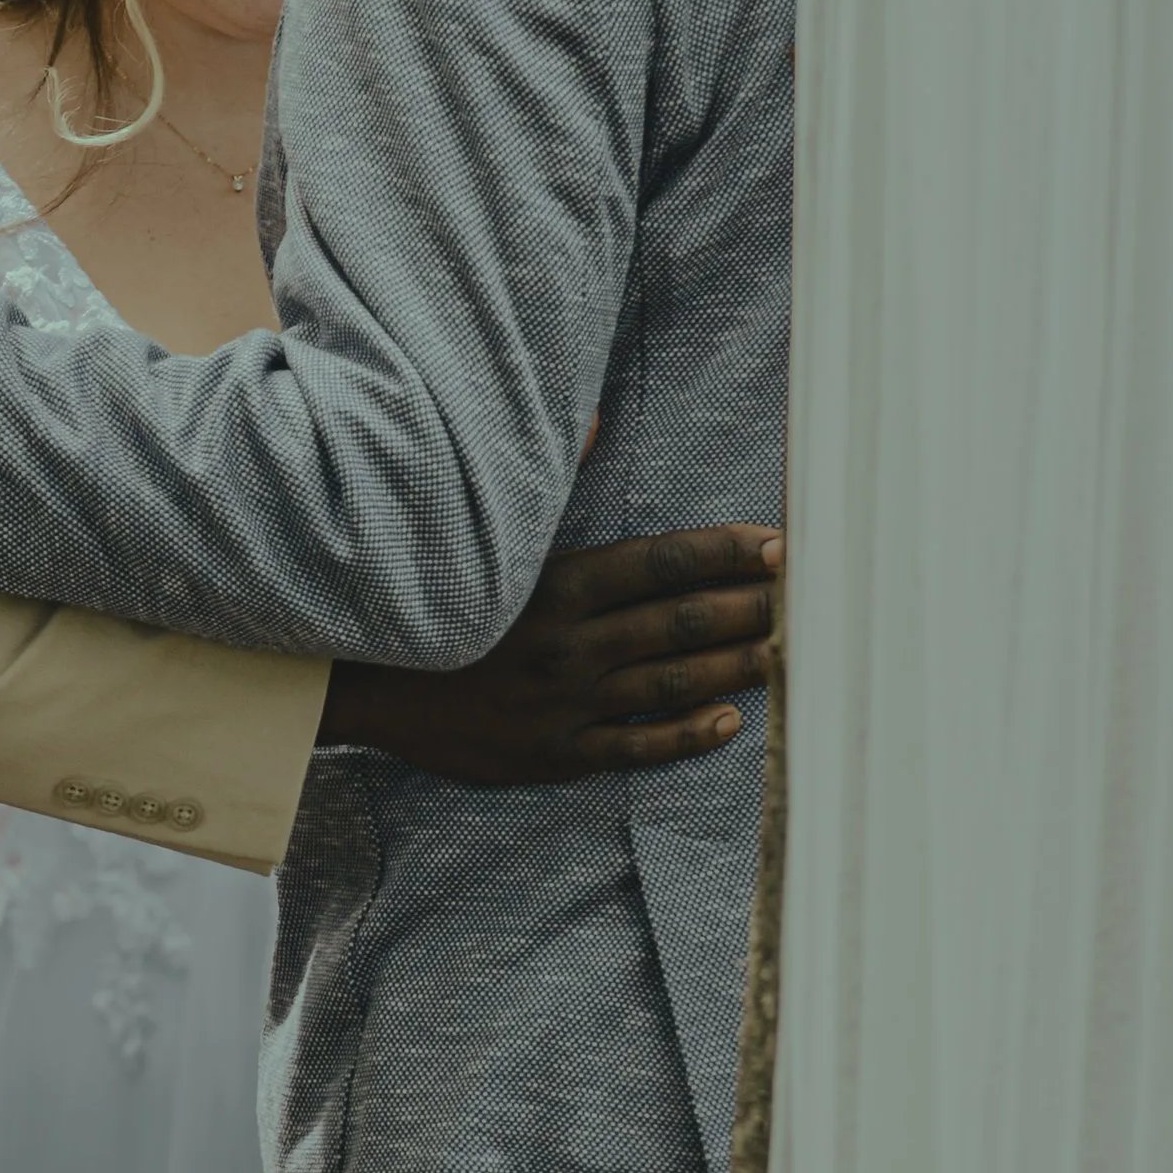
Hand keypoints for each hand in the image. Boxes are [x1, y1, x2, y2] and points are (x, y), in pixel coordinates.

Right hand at [319, 524, 779, 783]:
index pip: (661, 562)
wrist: (368, 686)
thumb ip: (546, 479)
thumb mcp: (486, 537)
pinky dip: (686, 736)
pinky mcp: (557, 753)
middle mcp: (570, 643)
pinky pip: (636, 747)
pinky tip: (729, 721)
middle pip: (678, 622)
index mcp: (557, 583)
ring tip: (784, 653)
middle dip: (747, 607)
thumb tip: (590, 419)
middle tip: (804, 599)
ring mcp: (566, 702)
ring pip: (670, 683)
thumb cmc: (435, 598)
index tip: (779, 544)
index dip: (725, 552)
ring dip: (733, 666)